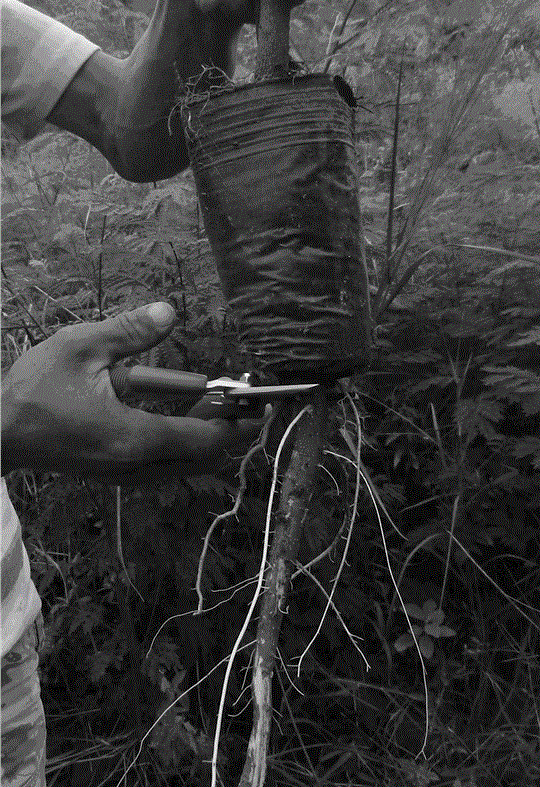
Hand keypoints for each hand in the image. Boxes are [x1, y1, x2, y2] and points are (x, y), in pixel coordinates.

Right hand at [0, 303, 263, 485]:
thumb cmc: (34, 390)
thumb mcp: (81, 347)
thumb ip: (129, 330)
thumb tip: (168, 312)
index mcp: (133, 437)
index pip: (205, 437)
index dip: (238, 421)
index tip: (259, 402)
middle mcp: (136, 465)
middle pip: (204, 457)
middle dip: (230, 429)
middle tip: (242, 397)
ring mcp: (125, 475)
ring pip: (187, 465)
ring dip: (208, 435)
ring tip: (216, 398)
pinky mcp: (116, 474)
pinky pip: (167, 465)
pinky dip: (185, 442)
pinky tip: (181, 410)